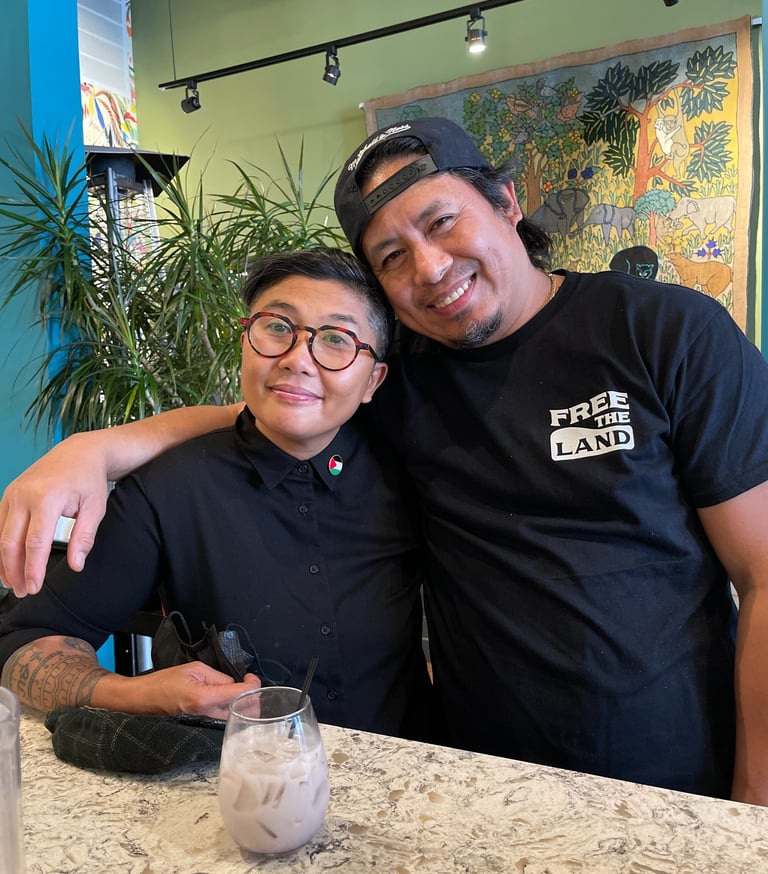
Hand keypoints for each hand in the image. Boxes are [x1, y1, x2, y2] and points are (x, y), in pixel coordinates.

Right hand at [0, 434, 109, 596]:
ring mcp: (12, 493)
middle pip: (10, 541)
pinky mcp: (8, 495)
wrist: (79, 452)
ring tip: (13, 583)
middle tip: (23, 591)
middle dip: (14, 570)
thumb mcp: (95, 508)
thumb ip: (84, 537)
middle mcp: (24, 495)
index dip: (33, 568)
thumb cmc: (88, 480)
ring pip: (0, 535)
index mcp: (47, 497)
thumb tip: (75, 565)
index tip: (35, 587)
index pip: (35, 541)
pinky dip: (1, 546)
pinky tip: (6, 563)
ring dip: (4, 562)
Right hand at [97, 663, 261, 719]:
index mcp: (204, 698)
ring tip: (241, 689)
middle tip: (250, 684)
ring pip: (235, 717)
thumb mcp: (194, 668)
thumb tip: (234, 683)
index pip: (240, 695)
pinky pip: (224, 718)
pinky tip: (231, 698)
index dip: (252, 685)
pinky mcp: (202, 723)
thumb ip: (218, 677)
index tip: (251, 677)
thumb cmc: (164, 682)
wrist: (144, 698)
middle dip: (252, 698)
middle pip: (243, 712)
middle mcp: (206, 714)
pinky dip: (233, 709)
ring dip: (243, 704)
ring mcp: (204, 721)